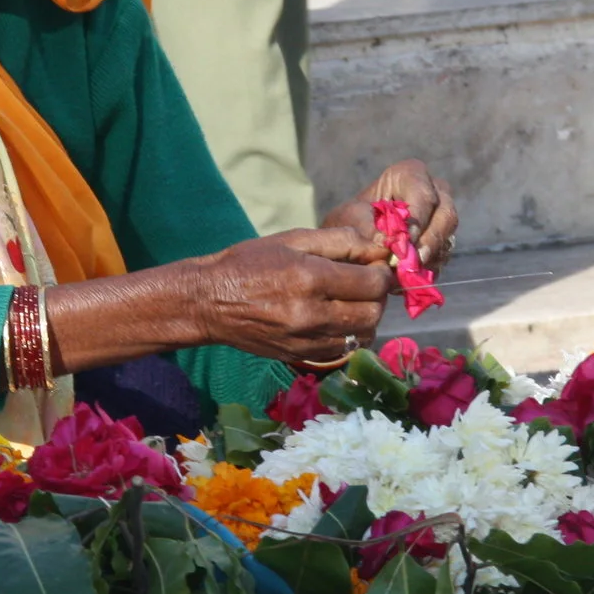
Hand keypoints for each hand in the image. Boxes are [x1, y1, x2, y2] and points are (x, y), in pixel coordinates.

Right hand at [191, 228, 395, 364]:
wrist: (210, 302)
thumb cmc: (250, 262)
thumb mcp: (293, 239)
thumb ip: (340, 241)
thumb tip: (379, 249)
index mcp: (310, 278)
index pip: (372, 282)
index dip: (382, 272)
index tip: (376, 265)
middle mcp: (311, 313)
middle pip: (373, 312)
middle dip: (378, 295)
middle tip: (367, 283)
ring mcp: (306, 339)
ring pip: (363, 334)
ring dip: (367, 316)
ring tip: (353, 301)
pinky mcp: (301, 355)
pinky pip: (344, 349)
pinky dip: (350, 334)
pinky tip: (338, 318)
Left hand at [323, 159, 457, 270]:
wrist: (349, 243)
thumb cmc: (349, 223)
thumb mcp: (350, 220)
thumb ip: (368, 228)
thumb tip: (389, 244)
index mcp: (409, 176)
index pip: (424, 192)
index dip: (418, 216)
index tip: (407, 239)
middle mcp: (433, 193)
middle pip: (445, 215)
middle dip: (430, 241)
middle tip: (413, 262)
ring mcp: (440, 220)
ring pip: (446, 239)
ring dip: (428, 259)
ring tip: (406, 274)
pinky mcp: (440, 244)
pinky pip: (442, 258)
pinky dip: (426, 269)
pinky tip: (408, 278)